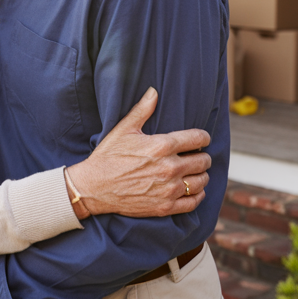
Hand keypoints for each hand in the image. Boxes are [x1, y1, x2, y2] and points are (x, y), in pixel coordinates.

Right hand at [66, 87, 210, 217]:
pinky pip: (193, 202)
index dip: (203, 137)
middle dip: (203, 156)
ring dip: (201, 176)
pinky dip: (197, 196)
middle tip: (197, 156)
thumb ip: (142, 110)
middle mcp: (169, 168)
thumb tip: (153, 91)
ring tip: (195, 173)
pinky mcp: (165, 207)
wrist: (94, 187)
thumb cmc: (108, 156)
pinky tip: (192, 191)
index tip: (202, 139)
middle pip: (203, 161)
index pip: (198, 139)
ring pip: (201, 182)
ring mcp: (169, 189)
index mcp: (162, 146)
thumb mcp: (124, 129)